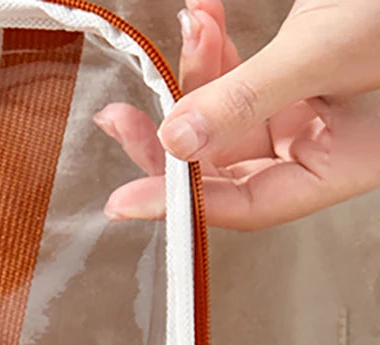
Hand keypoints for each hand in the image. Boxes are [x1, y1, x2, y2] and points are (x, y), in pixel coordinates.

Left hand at [96, 0, 379, 229]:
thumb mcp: (328, 47)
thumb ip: (251, 96)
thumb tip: (178, 142)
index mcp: (343, 162)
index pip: (248, 205)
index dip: (182, 206)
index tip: (124, 199)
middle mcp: (325, 143)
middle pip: (225, 165)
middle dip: (170, 137)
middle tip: (121, 118)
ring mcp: (315, 106)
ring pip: (228, 115)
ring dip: (196, 75)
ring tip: (184, 30)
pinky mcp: (304, 68)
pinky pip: (246, 73)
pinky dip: (219, 47)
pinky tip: (201, 16)